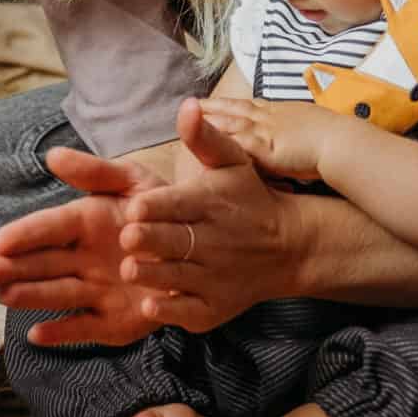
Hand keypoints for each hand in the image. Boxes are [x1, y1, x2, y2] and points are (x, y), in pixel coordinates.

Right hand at [0, 145, 170, 347]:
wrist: (201, 250)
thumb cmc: (162, 212)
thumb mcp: (134, 182)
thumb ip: (96, 172)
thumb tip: (52, 155)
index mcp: (84, 223)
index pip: (49, 228)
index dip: (24, 234)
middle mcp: (84, 260)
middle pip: (44, 264)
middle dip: (13, 268)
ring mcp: (97, 292)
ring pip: (59, 294)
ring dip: (31, 296)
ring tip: (5, 295)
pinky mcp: (113, 322)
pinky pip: (85, 329)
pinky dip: (62, 332)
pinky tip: (37, 334)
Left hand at [105, 98, 302, 331]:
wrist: (289, 246)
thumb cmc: (248, 198)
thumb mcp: (232, 161)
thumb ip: (203, 137)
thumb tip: (187, 105)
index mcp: (210, 203)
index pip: (179, 204)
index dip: (156, 207)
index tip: (135, 207)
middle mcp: (212, 241)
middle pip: (174, 241)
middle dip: (150, 240)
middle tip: (129, 238)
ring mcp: (213, 277)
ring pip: (176, 277)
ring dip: (152, 274)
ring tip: (130, 269)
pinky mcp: (212, 307)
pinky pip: (187, 311)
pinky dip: (169, 309)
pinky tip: (150, 305)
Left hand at [193, 94, 325, 180]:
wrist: (340, 141)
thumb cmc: (335, 137)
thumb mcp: (314, 126)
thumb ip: (300, 129)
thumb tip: (298, 134)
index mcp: (282, 112)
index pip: (250, 105)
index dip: (231, 103)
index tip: (216, 100)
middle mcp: (269, 118)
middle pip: (234, 109)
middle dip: (212, 106)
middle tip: (192, 103)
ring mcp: (264, 131)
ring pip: (229, 122)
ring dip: (208, 120)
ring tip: (186, 119)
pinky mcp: (263, 148)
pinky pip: (234, 143)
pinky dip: (218, 141)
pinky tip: (201, 144)